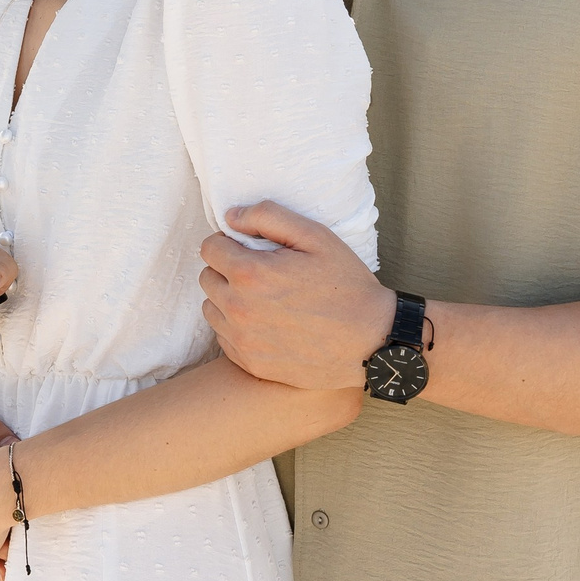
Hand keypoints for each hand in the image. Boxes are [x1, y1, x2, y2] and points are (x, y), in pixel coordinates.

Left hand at [200, 202, 395, 394]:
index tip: (250, 248)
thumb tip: (231, 216)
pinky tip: (267, 323)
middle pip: (207, 277)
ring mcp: (243, 340)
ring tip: (264, 299)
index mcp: (250, 274)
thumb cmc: (347, 286)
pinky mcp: (250, 364)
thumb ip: (268, 217)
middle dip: (227, 269)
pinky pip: (224, 338)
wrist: (372, 342)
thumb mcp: (315, 237)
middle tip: (261, 273)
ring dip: (228, 299)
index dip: (229, 243)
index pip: (209, 248)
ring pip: (212, 309)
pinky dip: (237, 328)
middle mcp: (239, 309)